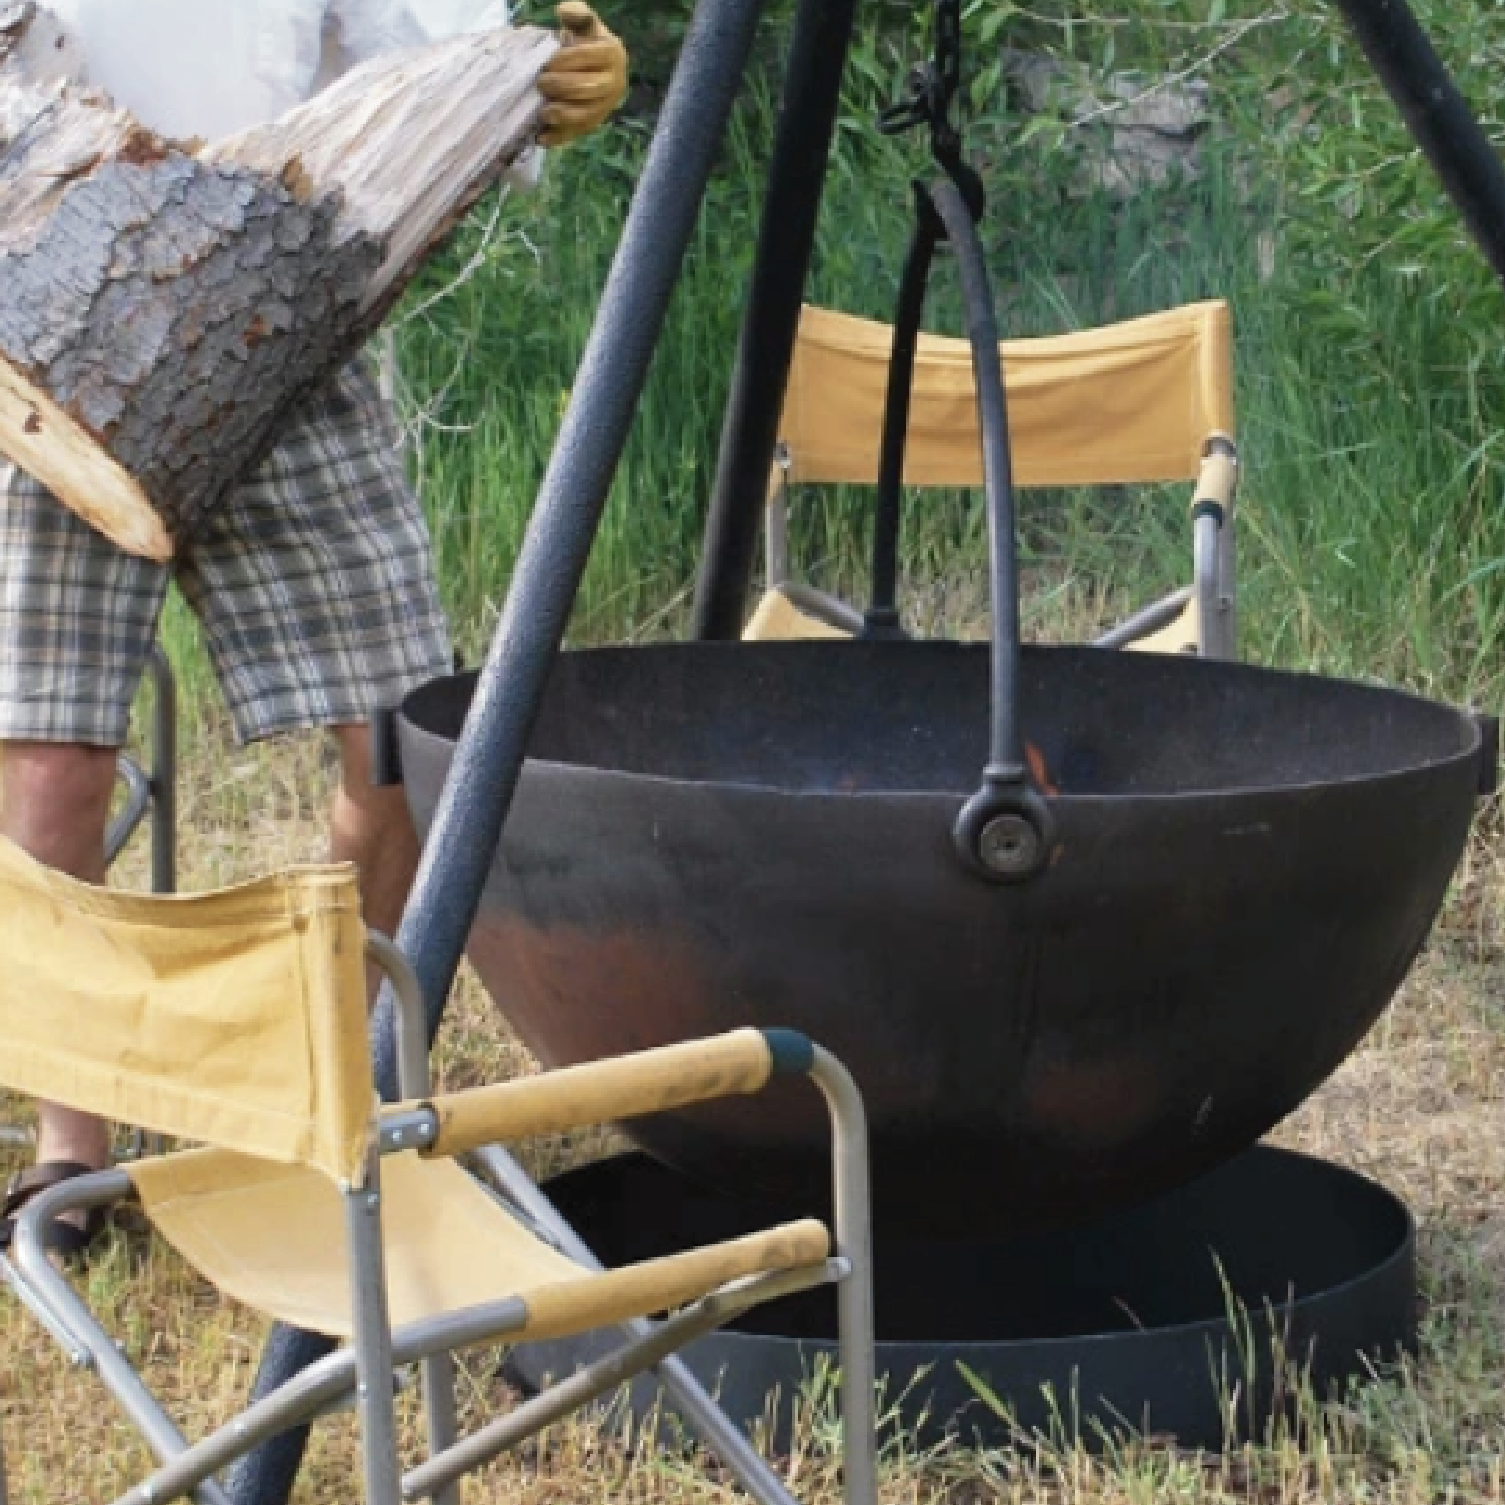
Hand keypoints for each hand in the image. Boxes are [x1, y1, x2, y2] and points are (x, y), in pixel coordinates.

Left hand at [537, 2, 626, 147]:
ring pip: (586, 115)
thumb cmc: (583, 42)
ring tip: (543, 112)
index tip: (548, 62)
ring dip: (562, 115)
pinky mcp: (593, 124)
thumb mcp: (583, 25)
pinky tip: (542, 138)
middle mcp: (615, 83)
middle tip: (542, 83)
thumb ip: (578, 14)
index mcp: (613, 54)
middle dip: (563, 86)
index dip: (567, 60)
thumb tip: (564, 11)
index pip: (591, 57)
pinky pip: (577, 134)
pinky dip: (559, 138)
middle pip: (590, 88)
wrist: (592, 67)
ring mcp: (605, 107)